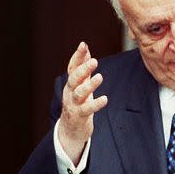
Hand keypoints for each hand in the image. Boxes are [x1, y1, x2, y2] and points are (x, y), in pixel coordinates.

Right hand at [57, 42, 107, 164]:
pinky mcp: (79, 116)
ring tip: (100, 77)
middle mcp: (70, 92)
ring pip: (79, 93)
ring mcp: (73, 104)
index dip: (77, 56)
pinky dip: (95, 104)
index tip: (83, 45)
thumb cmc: (78, 103)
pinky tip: (105, 99)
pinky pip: (86, 109)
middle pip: (74, 78)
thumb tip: (86, 49)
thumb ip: (83, 68)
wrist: (71, 129)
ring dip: (89, 85)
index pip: (72, 67)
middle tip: (94, 61)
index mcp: (71, 83)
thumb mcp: (80, 84)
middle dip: (83, 69)